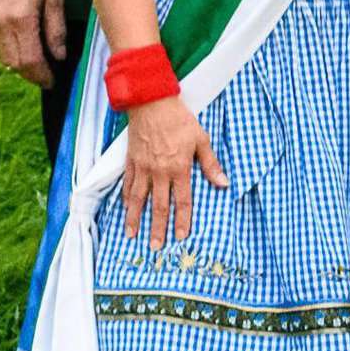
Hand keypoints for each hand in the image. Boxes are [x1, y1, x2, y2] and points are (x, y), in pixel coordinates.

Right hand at [0, 0, 67, 88]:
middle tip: (46, 78)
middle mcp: (1, 24)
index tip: (52, 81)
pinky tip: (23, 52)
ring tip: (37, 67)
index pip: (30, 59)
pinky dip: (10, 56)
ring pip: (3, 59)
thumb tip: (59, 56)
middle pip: (14, 64)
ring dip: (20, 68)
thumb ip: (57, 30)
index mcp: (21, 18)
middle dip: (31, 75)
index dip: (42, 75)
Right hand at [121, 96, 229, 248]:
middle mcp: (159, 172)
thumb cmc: (179, 119)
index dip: (182, 221)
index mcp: (179, 168)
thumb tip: (224, 184)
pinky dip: (126, 198)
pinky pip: (128, 184)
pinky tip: (126, 209)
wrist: (152, 102)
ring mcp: (143, 168)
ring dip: (135, 219)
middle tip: (155, 248)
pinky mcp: (131, 161)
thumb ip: (210, 164)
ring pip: (138, 199)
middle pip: (158, 206)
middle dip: (157, 229)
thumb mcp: (201, 139)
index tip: (180, 237)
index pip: (182, 201)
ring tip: (132, 236)